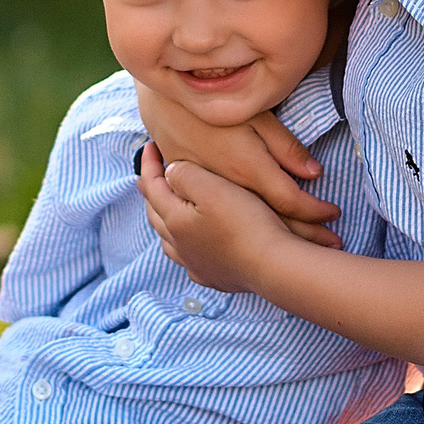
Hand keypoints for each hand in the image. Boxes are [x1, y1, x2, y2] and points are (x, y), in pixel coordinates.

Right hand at [133, 82, 341, 247]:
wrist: (163, 109)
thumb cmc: (214, 108)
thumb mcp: (256, 117)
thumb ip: (284, 146)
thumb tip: (314, 173)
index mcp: (247, 170)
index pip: (291, 201)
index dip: (316, 212)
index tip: (334, 214)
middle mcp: (229, 193)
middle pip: (273, 224)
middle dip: (306, 236)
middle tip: (332, 245)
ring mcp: (209, 204)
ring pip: (248, 232)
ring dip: (278, 245)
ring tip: (305, 253)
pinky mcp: (193, 206)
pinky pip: (226, 229)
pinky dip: (245, 240)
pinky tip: (258, 250)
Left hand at [137, 147, 296, 292]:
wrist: (274, 265)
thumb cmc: (246, 222)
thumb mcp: (212, 186)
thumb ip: (183, 174)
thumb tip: (170, 172)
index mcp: (174, 220)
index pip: (152, 187)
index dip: (148, 164)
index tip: (149, 146)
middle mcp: (179, 246)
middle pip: (156, 214)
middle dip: (153, 192)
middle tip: (154, 175)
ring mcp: (196, 265)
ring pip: (169, 241)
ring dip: (166, 221)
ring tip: (169, 209)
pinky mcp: (215, 277)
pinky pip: (190, 259)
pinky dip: (186, 245)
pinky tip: (195, 245)